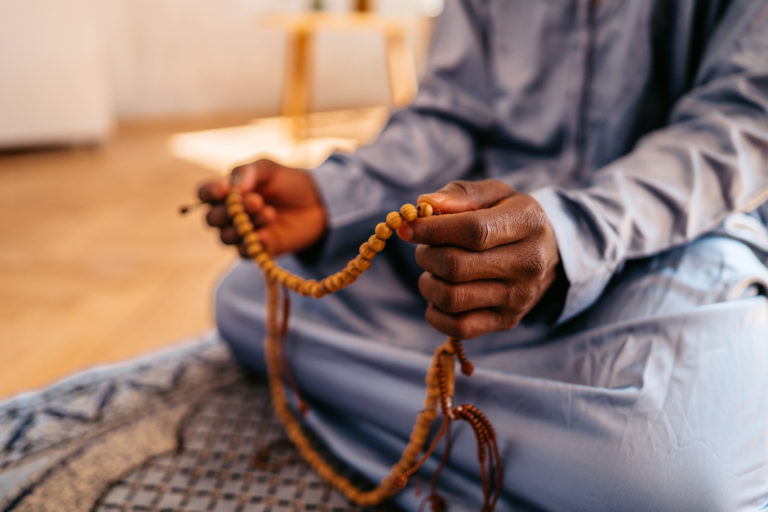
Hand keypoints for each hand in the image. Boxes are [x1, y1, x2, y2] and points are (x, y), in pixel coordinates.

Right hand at [197, 159, 326, 255]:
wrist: (317, 203)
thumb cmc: (288, 182)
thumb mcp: (270, 169)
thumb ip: (250, 172)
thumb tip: (234, 189)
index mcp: (228, 191)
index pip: (204, 193)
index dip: (209, 193)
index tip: (224, 190)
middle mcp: (230, 214)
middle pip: (211, 219)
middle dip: (230, 211)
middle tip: (257, 201)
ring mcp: (243, 233)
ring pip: (225, 237)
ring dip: (243, 227)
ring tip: (269, 213)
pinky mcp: (257, 249)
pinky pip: (243, 253)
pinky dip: (251, 245)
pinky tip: (266, 235)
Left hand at [398, 180, 561, 338]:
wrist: (547, 254)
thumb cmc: (509, 217)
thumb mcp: (494, 194)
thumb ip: (460, 194)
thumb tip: (425, 203)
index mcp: (527, 224)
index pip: (473, 231)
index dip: (432, 230)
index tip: (407, 228)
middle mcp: (529, 264)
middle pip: (457, 267)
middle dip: (427, 256)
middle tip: (424, 249)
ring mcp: (519, 297)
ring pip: (452, 298)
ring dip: (428, 284)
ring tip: (432, 271)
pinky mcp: (507, 321)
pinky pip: (459, 327)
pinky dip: (436, 313)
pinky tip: (438, 296)